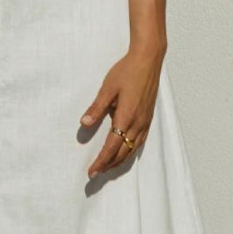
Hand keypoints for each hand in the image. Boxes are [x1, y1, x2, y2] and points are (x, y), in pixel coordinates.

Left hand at [79, 46, 164, 177]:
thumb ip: (96, 108)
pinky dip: (130, 151)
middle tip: (95, 173)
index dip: (101, 161)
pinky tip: (125, 151)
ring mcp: (145, 121)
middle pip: (122, 153)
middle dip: (108, 165)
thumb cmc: (127, 71)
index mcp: (126, 117)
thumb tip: (84, 124)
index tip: (91, 172)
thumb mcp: (107, 88)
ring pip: (132, 149)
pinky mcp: (149, 117)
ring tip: (107, 167)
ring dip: (119, 161)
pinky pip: (140, 141)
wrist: (148, 59)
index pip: (111, 147)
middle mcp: (138, 123)